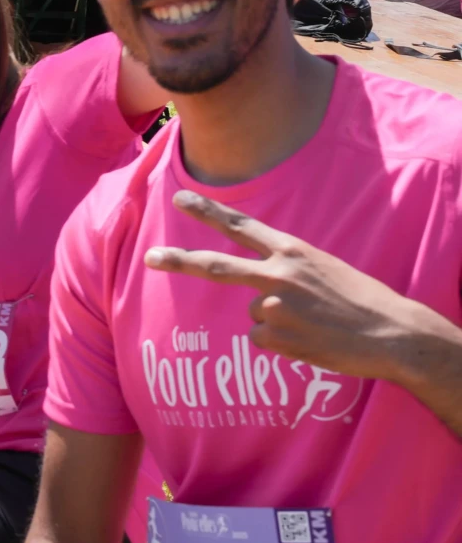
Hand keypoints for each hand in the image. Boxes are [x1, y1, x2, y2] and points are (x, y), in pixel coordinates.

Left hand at [145, 191, 444, 385]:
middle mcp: (278, 274)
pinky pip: (264, 340)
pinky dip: (283, 344)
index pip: (242, 226)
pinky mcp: (276, 337)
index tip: (180, 198)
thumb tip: (255, 292)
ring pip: (255, 314)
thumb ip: (286, 269)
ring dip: (278, 323)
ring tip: (314, 324)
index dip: (209, 212)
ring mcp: (275, 306)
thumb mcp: (324, 268)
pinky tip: (311, 341)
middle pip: (217, 266)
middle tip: (150, 258)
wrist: (394, 335)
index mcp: (292, 251)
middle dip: (180, 261)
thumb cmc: (362, 301)